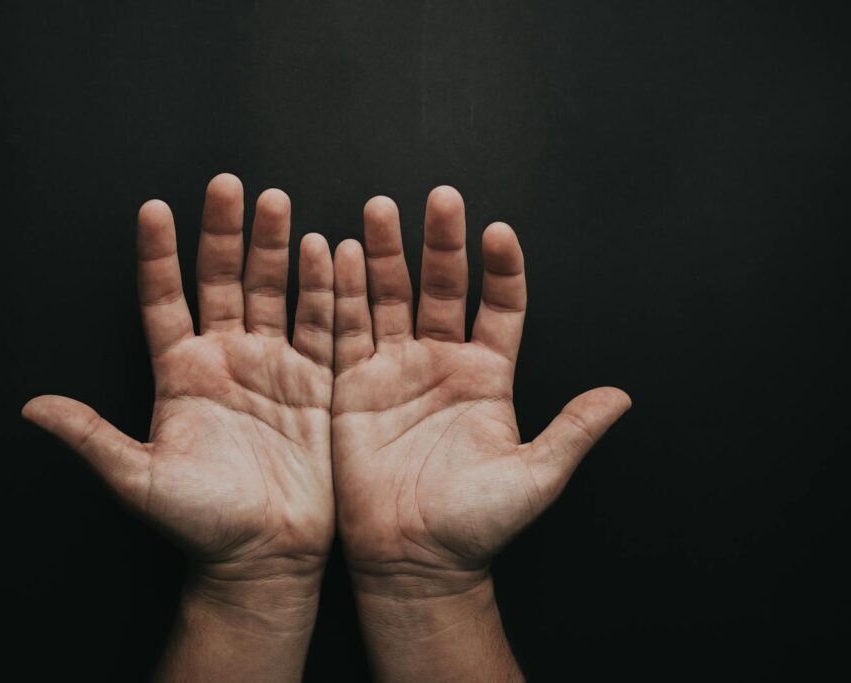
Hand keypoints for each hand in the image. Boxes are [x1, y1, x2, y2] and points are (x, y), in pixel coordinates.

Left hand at [22, 172, 334, 589]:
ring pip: (272, 292)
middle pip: (222, 281)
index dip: (158, 255)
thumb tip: (31, 408)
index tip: (154, 209)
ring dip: (273, 248)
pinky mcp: (315, 383)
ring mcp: (271, 367)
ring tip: (275, 203)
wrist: (265, 556)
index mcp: (180, 373)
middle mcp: (224, 359)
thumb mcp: (139, 481)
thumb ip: (92, 438)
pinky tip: (325, 251)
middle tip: (229, 185)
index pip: (164, 300)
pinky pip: (319, 326)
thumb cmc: (200, 524)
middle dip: (225, 233)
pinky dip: (323, 289)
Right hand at [332, 186, 631, 594]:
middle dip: (440, 243)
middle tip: (439, 198)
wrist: (413, 559)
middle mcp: (441, 363)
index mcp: (488, 376)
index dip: (501, 269)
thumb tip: (622, 396)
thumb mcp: (535, 478)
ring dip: (386, 254)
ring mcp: (394, 370)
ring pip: (389, 298)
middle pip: (442, 288)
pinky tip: (339, 254)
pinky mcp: (352, 387)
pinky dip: (340, 294)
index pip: (499, 307)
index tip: (499, 232)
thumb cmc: (475, 525)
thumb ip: (573, 431)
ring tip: (380, 209)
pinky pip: (345, 331)